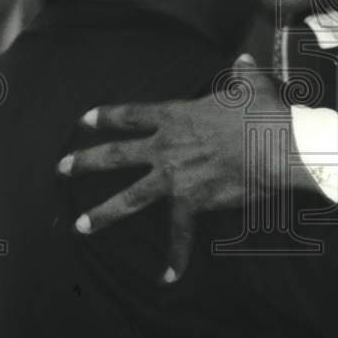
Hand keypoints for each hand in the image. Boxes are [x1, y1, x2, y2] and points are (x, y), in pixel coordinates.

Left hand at [57, 53, 291, 279]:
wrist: (275, 146)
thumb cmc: (262, 113)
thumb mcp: (251, 87)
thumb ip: (241, 74)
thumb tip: (243, 60)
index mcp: (176, 116)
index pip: (132, 115)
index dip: (106, 116)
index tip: (83, 120)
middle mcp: (167, 146)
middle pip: (117, 154)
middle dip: (85, 162)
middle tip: (61, 168)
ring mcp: (175, 176)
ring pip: (130, 196)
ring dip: (104, 212)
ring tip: (81, 226)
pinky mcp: (193, 201)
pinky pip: (181, 234)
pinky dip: (176, 256)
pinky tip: (167, 277)